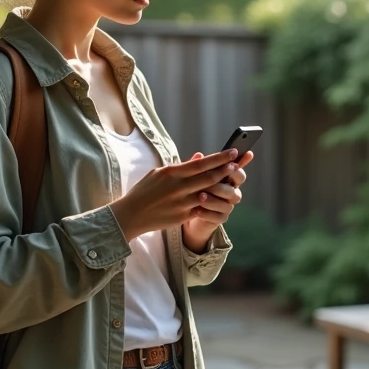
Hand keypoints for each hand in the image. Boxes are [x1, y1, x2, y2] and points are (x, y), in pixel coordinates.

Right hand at [110, 149, 239, 240]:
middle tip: (237, 164)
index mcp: (172, 173)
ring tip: (233, 181)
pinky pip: (202, 209)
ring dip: (222, 187)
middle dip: (225, 170)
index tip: (232, 152)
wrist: (131, 215)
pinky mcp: (182, 216)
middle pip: (209, 177)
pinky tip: (220, 199)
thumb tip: (199, 157)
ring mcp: (181, 203)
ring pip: (209, 193)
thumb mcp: (159, 173)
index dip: (219, 158)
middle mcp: (178, 187)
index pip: (201, 163)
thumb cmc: (144, 191)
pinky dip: (212, 203)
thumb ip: (180, 166)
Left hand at [182, 150, 253, 250]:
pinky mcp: (219, 219)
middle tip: (208, 184)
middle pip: (234, 191)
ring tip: (200, 197)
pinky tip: (196, 210)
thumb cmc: (194, 186)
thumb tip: (199, 154)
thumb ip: (198, 166)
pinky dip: (207, 213)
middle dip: (221, 187)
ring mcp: (226, 207)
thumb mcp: (194, 174)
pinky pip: (218, 217)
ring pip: (227, 205)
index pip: (239, 174)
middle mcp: (231, 193)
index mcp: (229, 179)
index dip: (238, 169)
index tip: (231, 164)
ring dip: (213, 201)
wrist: (187, 210)